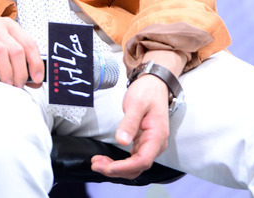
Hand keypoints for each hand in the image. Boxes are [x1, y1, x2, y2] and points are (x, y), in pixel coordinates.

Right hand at [0, 15, 43, 88]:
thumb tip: (33, 80)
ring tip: (6, 82)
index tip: (36, 78)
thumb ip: (19, 59)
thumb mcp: (4, 44)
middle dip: (20, 71)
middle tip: (18, 85)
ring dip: (6, 70)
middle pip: (16, 50)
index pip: (29, 43)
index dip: (35, 63)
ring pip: (0, 50)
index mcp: (11, 27)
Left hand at [91, 49, 185, 179]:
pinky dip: (120, 162)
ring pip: (134, 165)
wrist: (154, 83)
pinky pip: (132, 158)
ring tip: (97, 163)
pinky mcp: (143, 142)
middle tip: (96, 164)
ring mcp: (150, 144)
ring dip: (116, 168)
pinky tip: (107, 160)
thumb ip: (130, 122)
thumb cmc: (147, 91)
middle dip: (116, 170)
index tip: (107, 167)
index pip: (142, 160)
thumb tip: (122, 141)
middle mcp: (156, 144)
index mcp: (157, 136)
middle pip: (137, 167)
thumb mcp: (136, 103)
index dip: (124, 167)